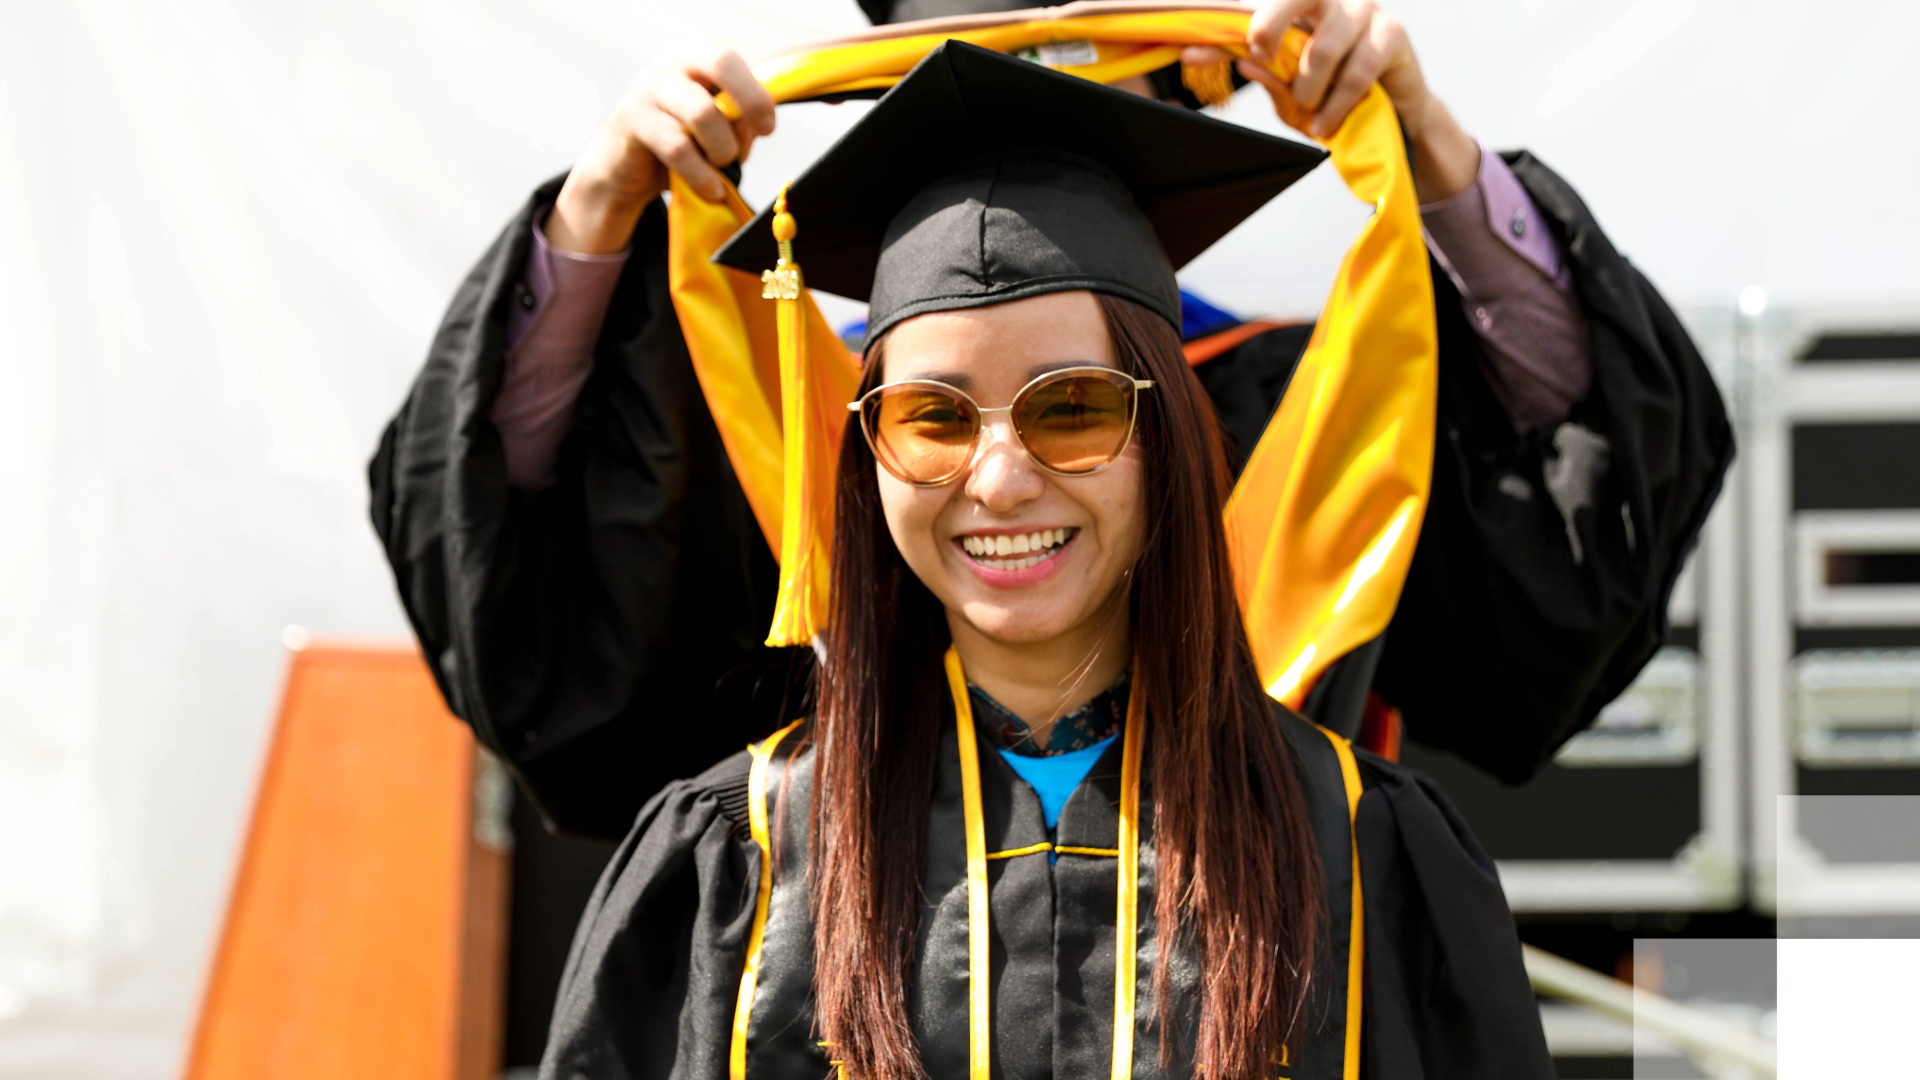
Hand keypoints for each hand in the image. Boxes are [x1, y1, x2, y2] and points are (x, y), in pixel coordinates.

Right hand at [547, 48, 776, 253]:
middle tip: (765, 131)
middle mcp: (677, 62)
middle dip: (752, 99)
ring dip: (723, 149)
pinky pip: (678, 148)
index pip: (745, 53)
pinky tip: (711, 189)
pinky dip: (702, 175)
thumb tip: (760, 124)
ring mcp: (652, 87)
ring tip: (723, 167)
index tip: (783, 114)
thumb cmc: (681, 143)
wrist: (623, 169)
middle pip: (721, 61)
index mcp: (704, 58)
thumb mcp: (719, 130)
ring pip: (702, 112)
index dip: (776, 70)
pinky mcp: (633, 118)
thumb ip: (742, 121)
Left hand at [1188, 0, 1478, 202]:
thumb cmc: (1336, 96)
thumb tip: (1243, 66)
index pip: (1260, 11)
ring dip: (1308, 89)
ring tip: (1308, 112)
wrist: (1394, 114)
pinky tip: (1326, 125)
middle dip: (1268, 27)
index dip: (1225, 31)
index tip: (1193, 54)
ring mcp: (1364, 11)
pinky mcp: (1393, 34)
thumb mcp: (1292, 92)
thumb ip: (1268, 75)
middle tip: (1260, 59)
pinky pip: (1356, 72)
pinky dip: (1335, 105)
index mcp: (1301, 8)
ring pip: (1323, 47)